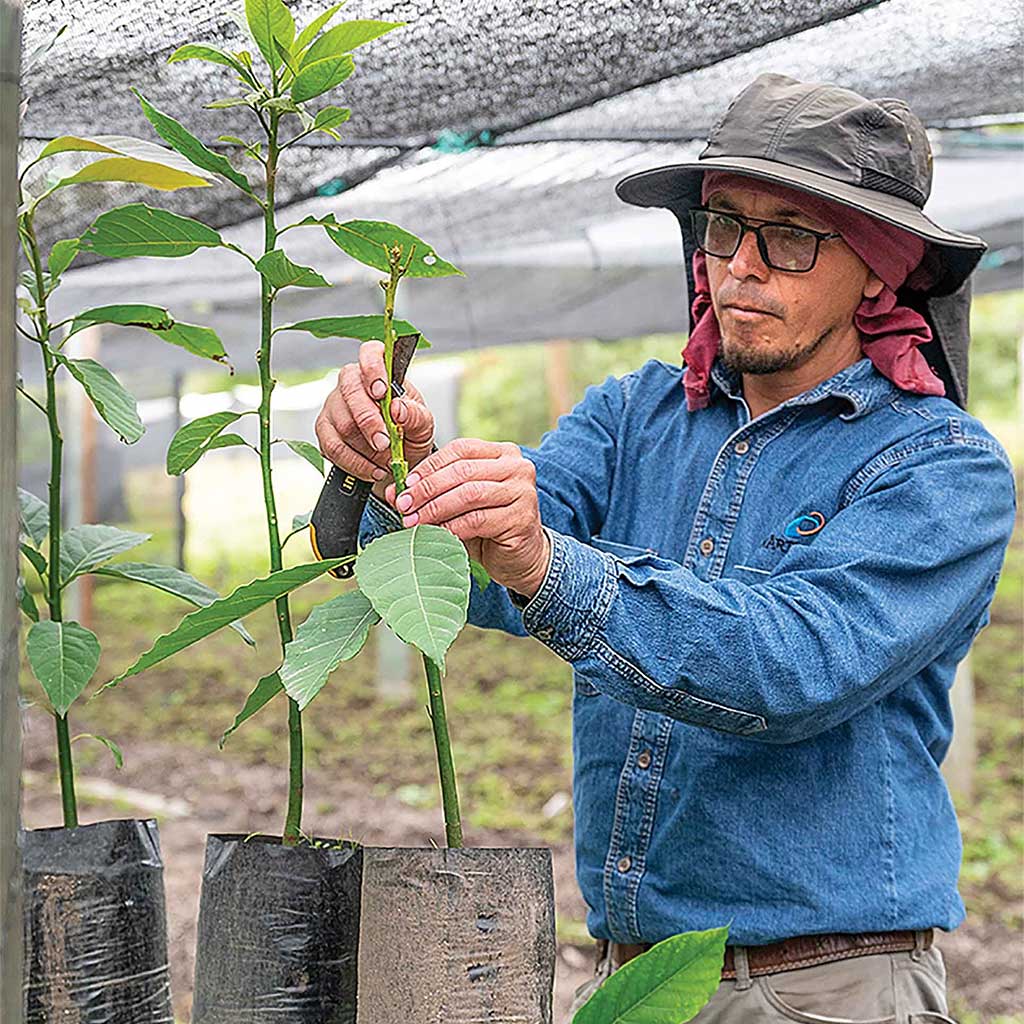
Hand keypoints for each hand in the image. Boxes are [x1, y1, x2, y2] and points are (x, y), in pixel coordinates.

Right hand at [315, 340, 434, 499]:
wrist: (399, 459)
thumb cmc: (410, 432)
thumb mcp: (423, 424)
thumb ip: (415, 414)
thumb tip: (397, 408)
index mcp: (380, 372)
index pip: (370, 353)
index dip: (373, 368)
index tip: (382, 392)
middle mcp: (352, 383)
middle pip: (351, 393)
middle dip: (370, 422)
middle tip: (386, 444)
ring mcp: (334, 406)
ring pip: (342, 424)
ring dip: (366, 448)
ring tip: (386, 461)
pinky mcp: (324, 431)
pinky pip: (333, 447)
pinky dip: (355, 463)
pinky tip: (373, 470)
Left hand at [384, 438, 551, 597]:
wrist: (523, 557)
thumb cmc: (490, 526)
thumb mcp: (459, 504)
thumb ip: (431, 493)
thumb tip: (394, 491)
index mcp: (502, 453)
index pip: (460, 449)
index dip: (430, 466)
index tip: (405, 484)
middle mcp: (517, 467)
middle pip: (462, 471)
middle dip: (427, 489)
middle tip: (404, 505)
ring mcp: (523, 492)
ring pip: (469, 494)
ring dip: (436, 508)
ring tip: (415, 521)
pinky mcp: (522, 518)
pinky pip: (478, 519)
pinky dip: (452, 527)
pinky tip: (436, 534)